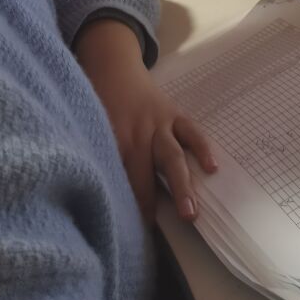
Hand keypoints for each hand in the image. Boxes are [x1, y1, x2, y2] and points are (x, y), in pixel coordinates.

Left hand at [75, 20, 217, 222]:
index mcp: (110, 139)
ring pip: (170, 156)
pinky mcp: (173, 113)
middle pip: (143, 173)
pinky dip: (201, 147)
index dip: (120, 206)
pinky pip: (190, 131)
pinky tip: (212, 167)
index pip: (115, 179)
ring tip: (191, 211)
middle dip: (149, 202)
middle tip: (154, 232)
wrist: (112, 63)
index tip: (124, 235)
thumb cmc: (97, 102)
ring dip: (180, 184)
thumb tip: (90, 195)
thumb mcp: (87, 126)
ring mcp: (157, 122)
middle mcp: (135, 133)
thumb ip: (94, 155)